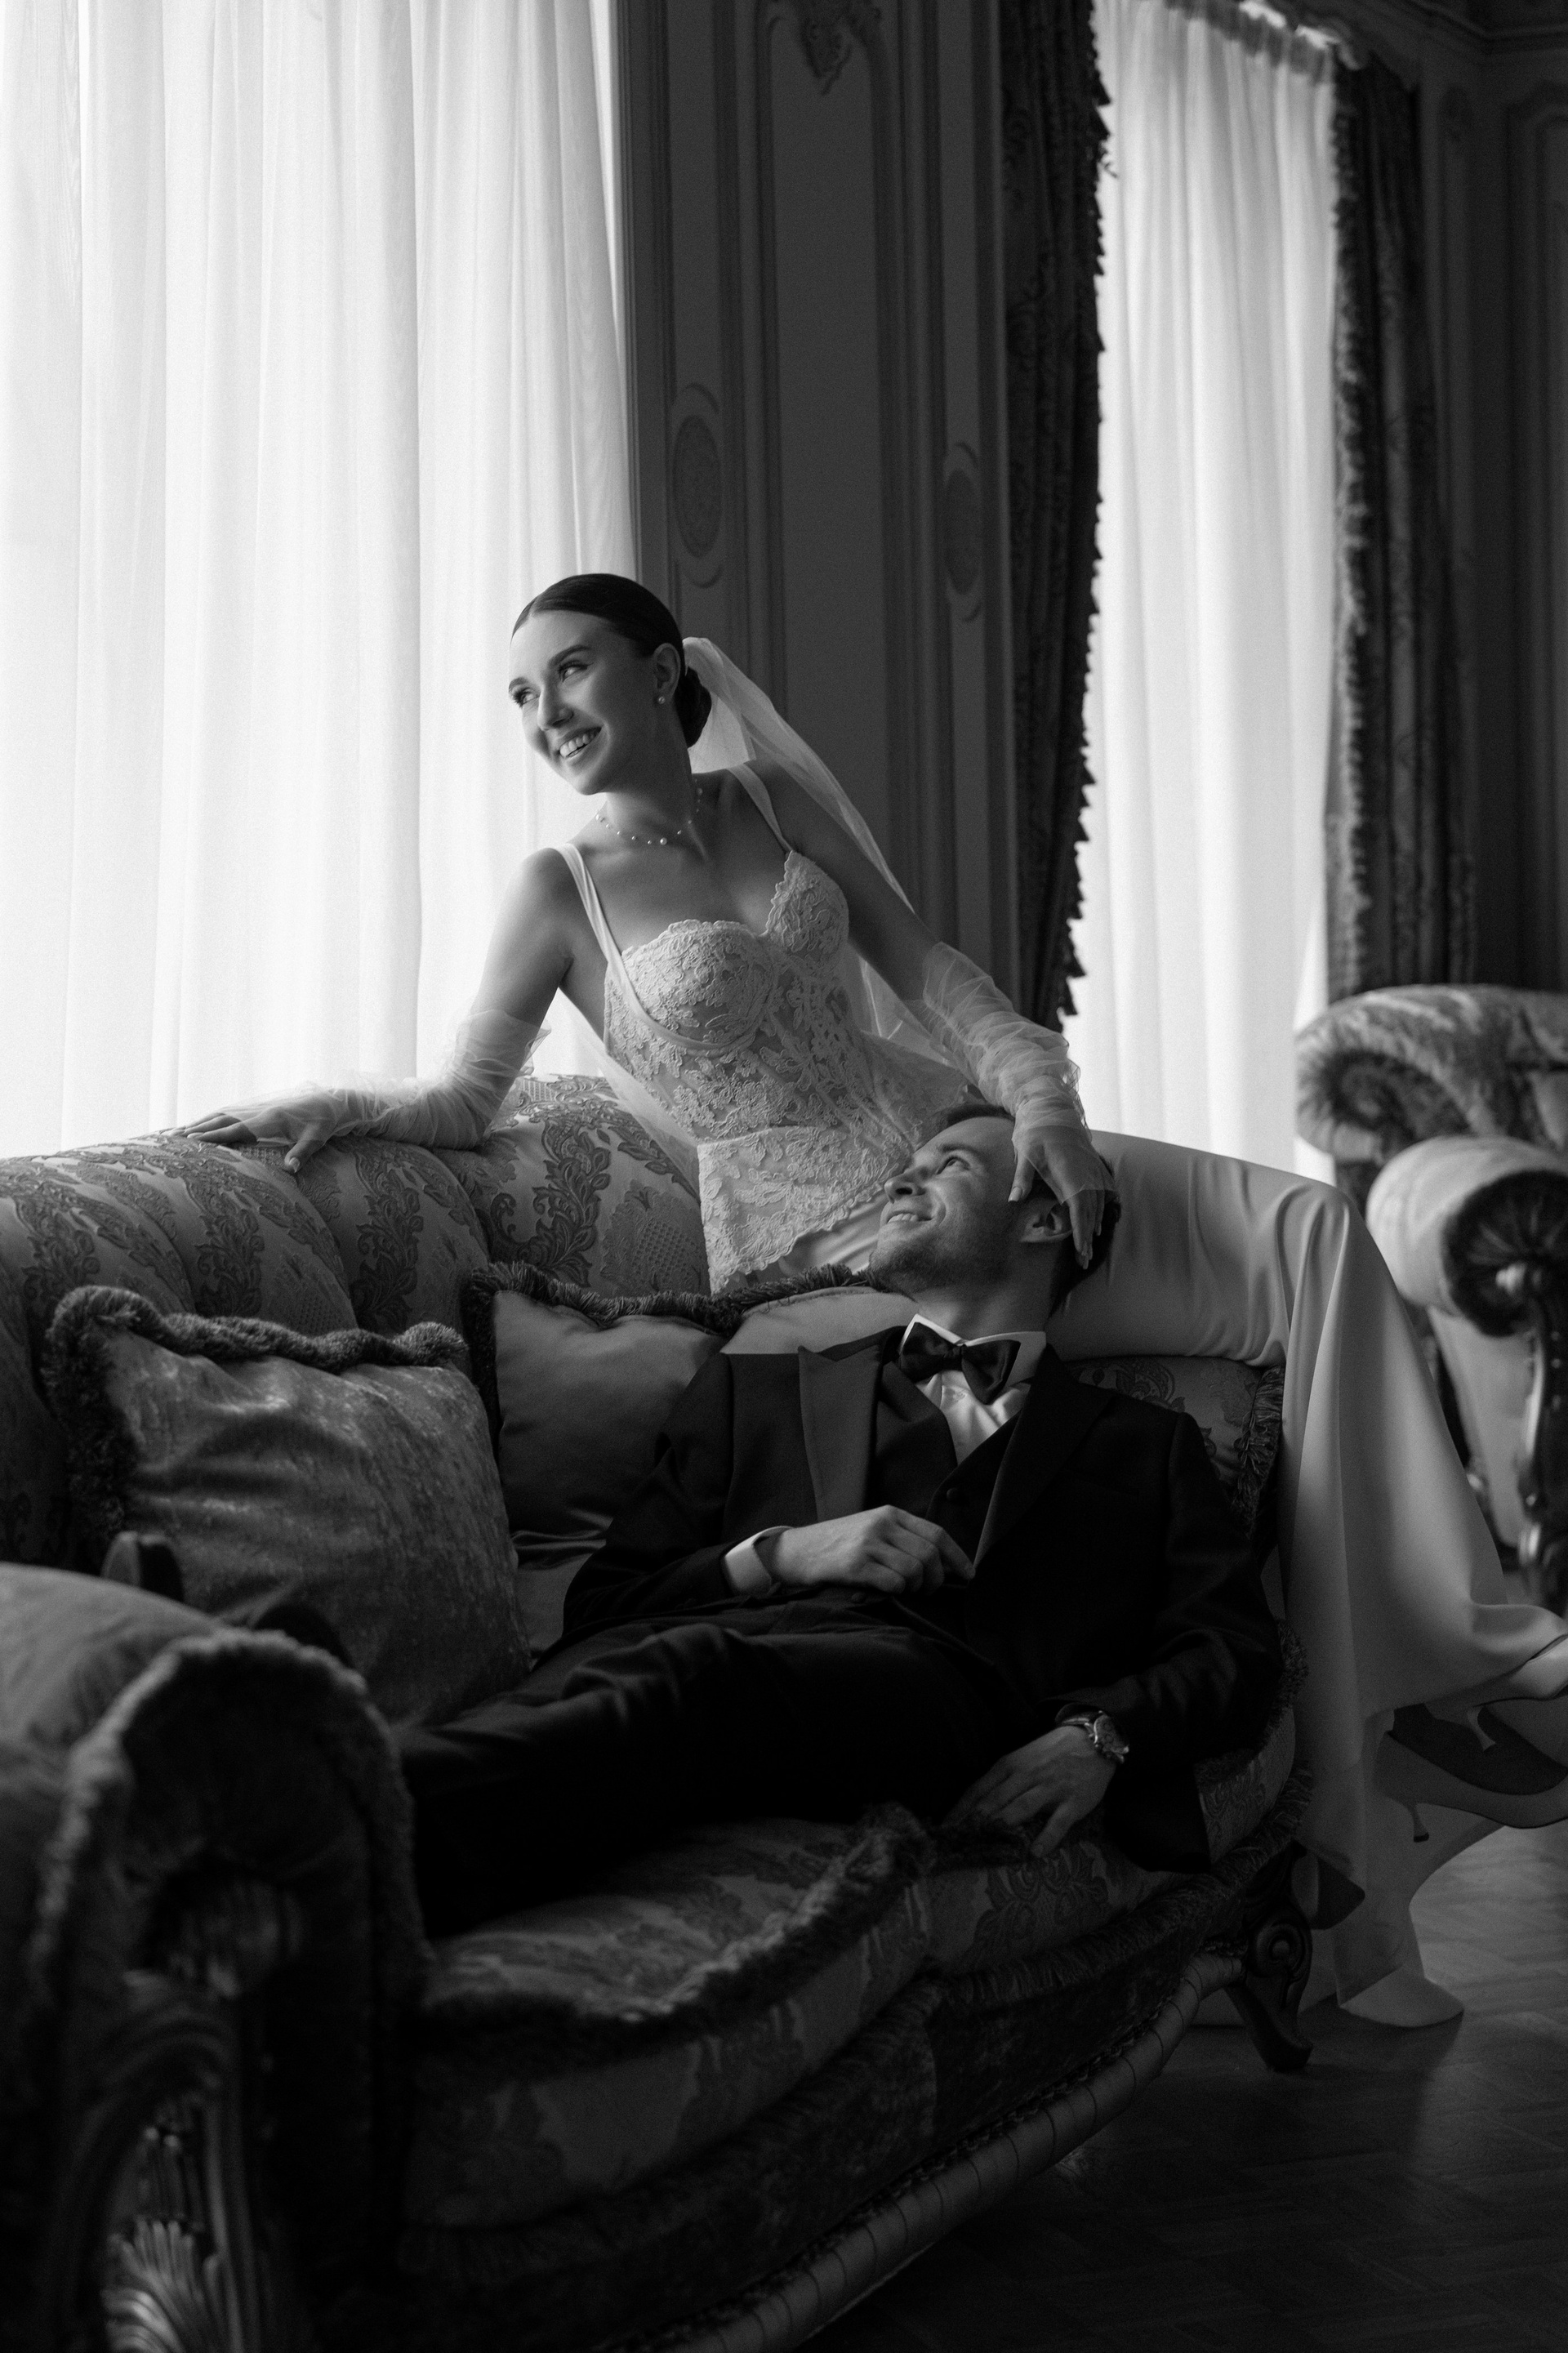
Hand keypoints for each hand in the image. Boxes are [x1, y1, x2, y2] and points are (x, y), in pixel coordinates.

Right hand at [178, 1091, 343, 1173]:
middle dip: (195, 1129)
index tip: (191, 1140)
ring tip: (174, 1132)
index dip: (213, 1135)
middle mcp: (257, 1111)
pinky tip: (198, 1126)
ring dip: (198, 1123)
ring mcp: (255, 1109)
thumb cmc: (324, 1122)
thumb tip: (291, 1170)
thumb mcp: (317, 1139)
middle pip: (220, 1119)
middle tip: (169, 1138)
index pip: (235, 1128)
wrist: (331, 1101)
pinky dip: (210, 1120)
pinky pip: (228, 1114)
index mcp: (269, 1119)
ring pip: (220, 1114)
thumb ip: (303, 1153)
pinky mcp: (257, 1110)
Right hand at [768, 1508, 972, 1596]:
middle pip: (930, 1554)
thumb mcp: (871, 1529)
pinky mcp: (855, 1564)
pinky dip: (897, 1592)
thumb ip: (901, 1539)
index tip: (969, 1576)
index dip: (958, 1557)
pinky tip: (886, 1591)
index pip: (937, 1534)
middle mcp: (882, 1524)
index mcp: (890, 1514)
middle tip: (927, 1591)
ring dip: (916, 1588)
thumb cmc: (837, 1546)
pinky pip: (894, 1583)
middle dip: (937, 1579)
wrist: (796, 1551)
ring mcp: (868, 1543)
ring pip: (916, 1570)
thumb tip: (941, 1564)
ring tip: (905, 1591)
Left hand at [947, 1724, 1115, 1849]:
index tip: (944, 1829)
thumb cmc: (1049, 1754)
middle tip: (959, 1843)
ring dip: (1004, 1826)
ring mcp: (1050, 1788)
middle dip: (976, 1822)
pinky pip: (1057, 1822)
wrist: (1092, 1740)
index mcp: (1009, 1765)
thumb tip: (974, 1808)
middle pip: (995, 1800)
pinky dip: (1046, 1837)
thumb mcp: (1021, 1760)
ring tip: (989, 1846)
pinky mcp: (1072, 1802)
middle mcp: (1026, 1775)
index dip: (960, 1810)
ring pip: (1022, 1808)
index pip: (978, 1789)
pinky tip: (1035, 1853)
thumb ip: (1000, 1781)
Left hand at [1012, 1124, 1115, 1265]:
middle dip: (1087, 1236)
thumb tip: (1013, 1200)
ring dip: (1094, 1225)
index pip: (1079, 1206)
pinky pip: (1103, 1191)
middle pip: (1091, 1210)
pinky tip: (1099, 1221)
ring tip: (1089, 1248)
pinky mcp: (1094, 1164)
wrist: (1052, 1106)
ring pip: (1098, 1202)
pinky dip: (1102, 1208)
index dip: (1081, 1229)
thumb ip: (1021, 1177)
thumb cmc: (1035, 1130)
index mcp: (1070, 1170)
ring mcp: (1093, 1168)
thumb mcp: (1024, 1152)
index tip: (1081, 1249)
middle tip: (1084, 1260)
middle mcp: (1086, 1171)